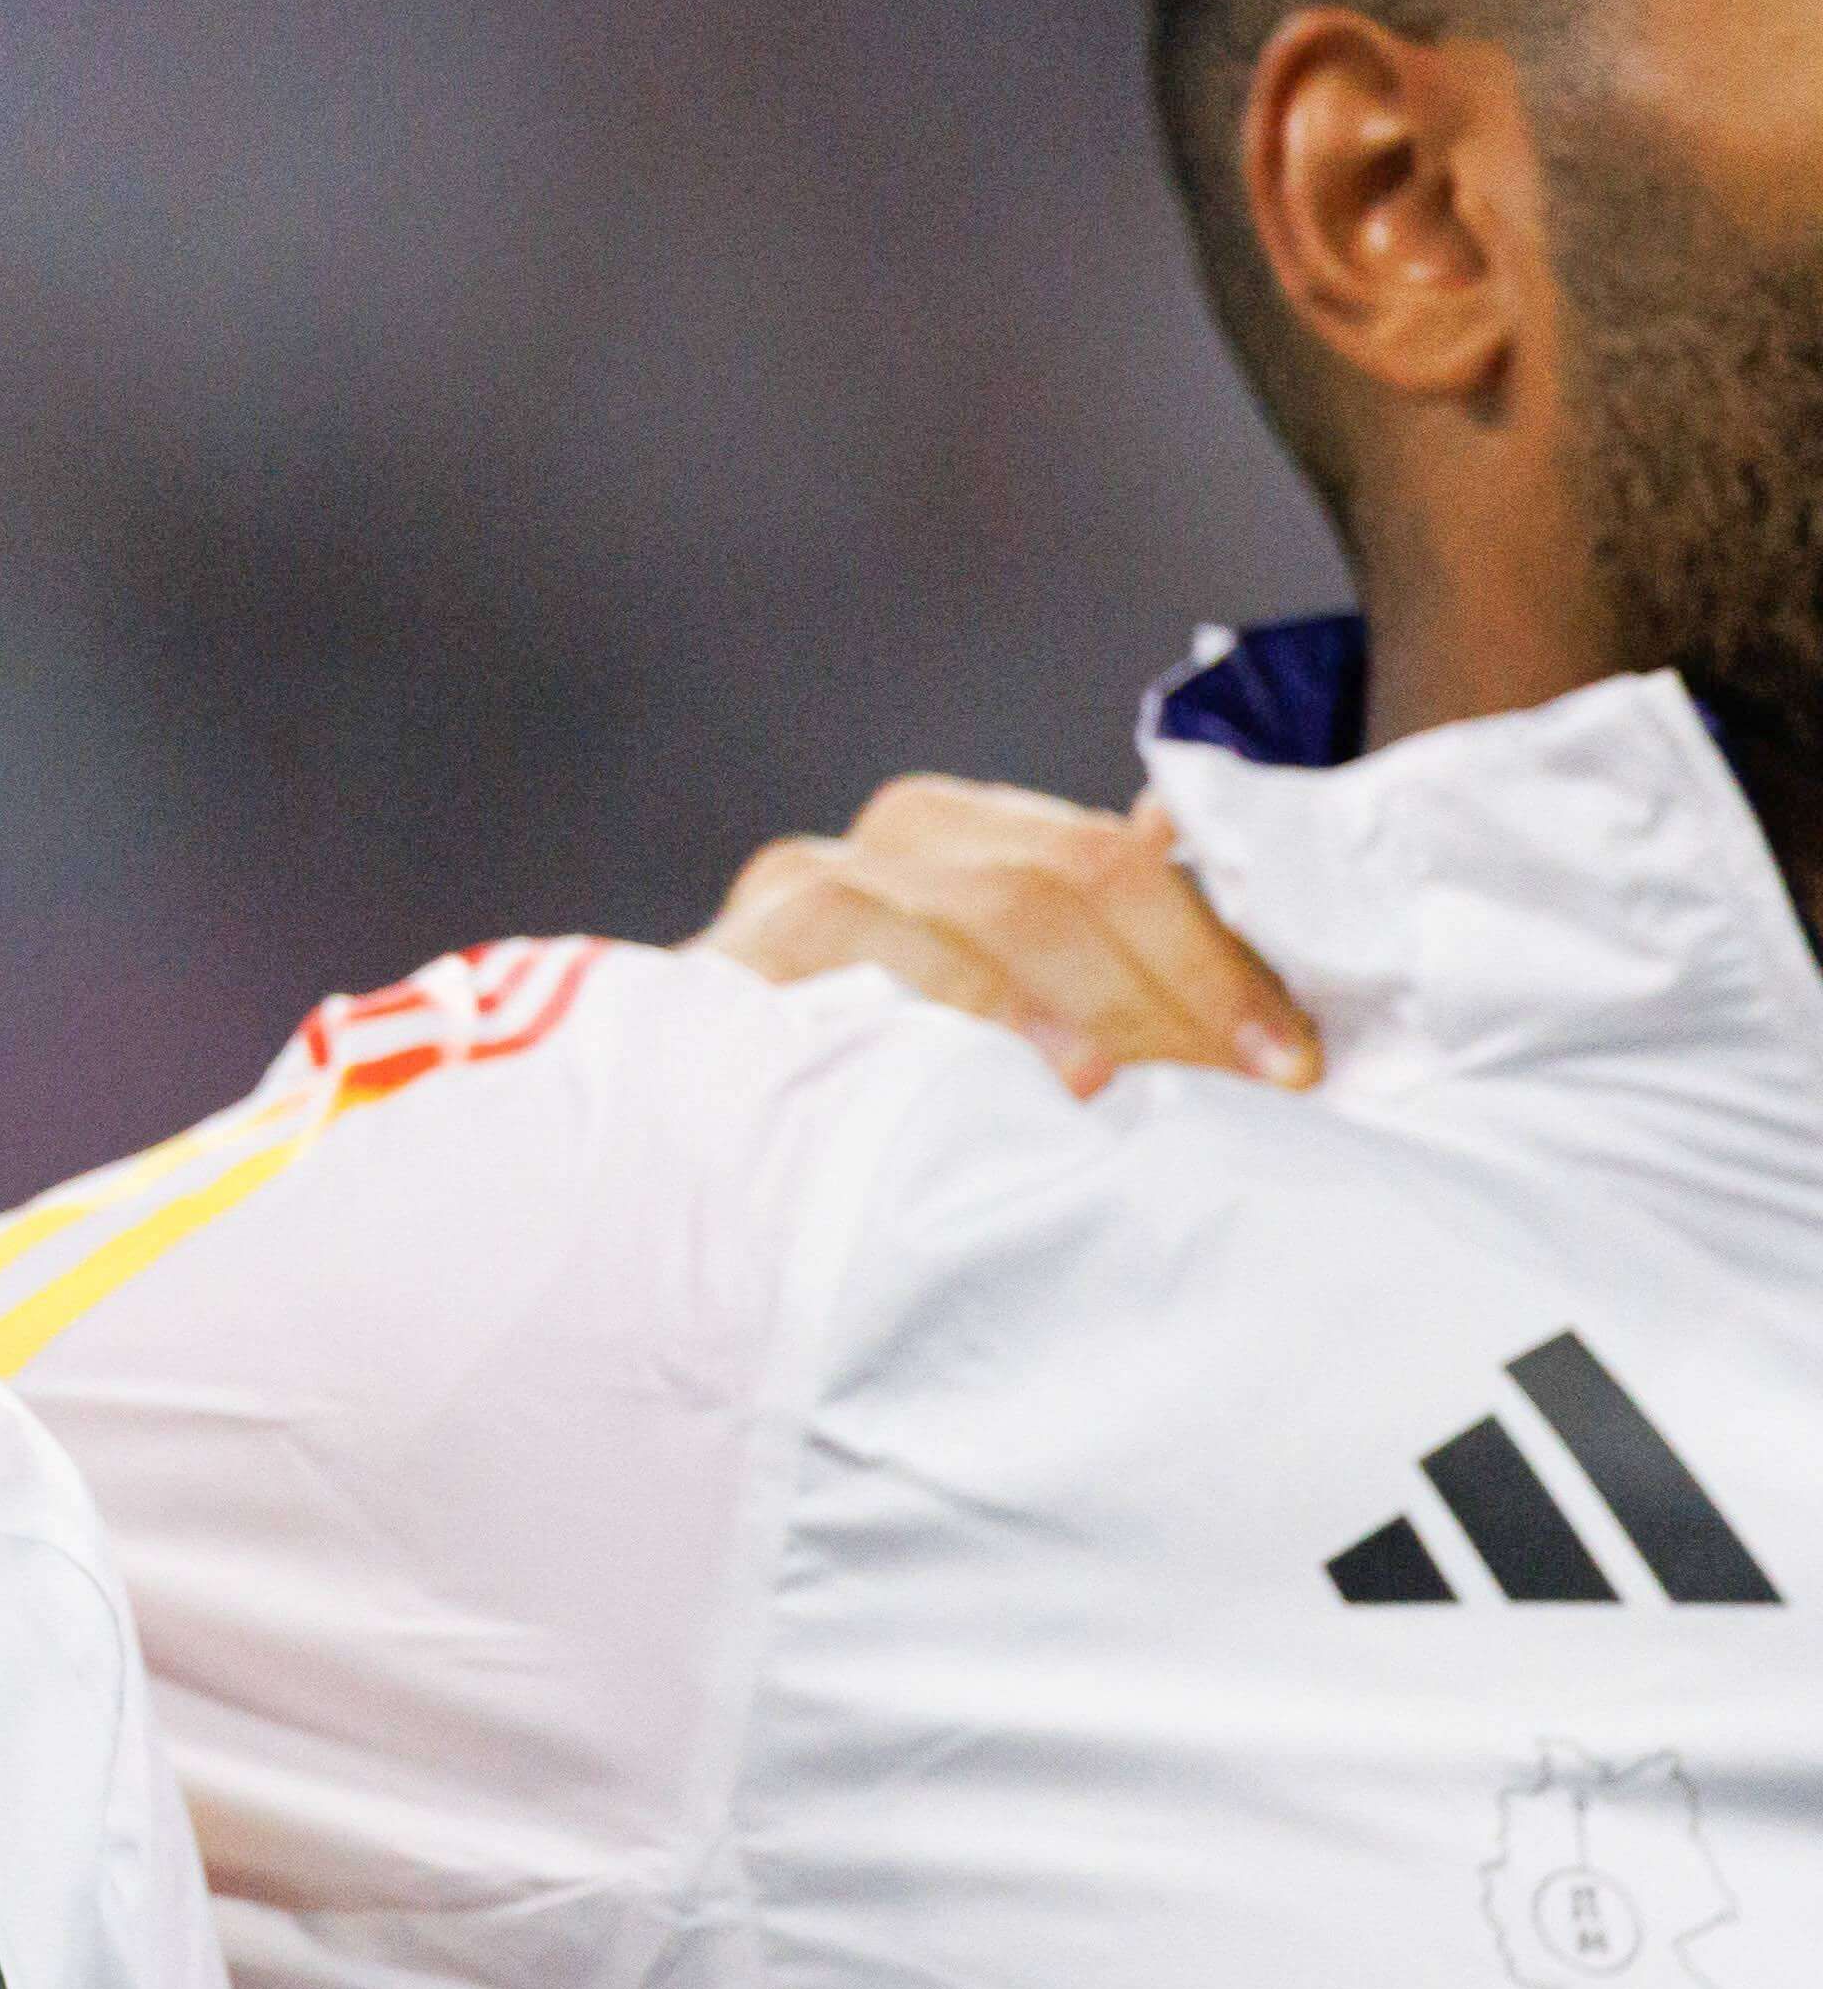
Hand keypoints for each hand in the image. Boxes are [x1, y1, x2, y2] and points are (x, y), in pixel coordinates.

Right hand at [700, 777, 1317, 1097]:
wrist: (699, 1155)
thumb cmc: (884, 1091)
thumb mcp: (1020, 1020)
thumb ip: (1111, 968)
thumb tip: (1257, 958)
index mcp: (978, 834)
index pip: (1118, 858)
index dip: (1216, 957)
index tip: (1290, 1063)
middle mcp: (896, 839)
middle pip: (1063, 877)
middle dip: (1167, 991)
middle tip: (1231, 1097)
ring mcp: (812, 887)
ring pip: (982, 908)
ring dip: (1083, 1007)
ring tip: (1136, 1096)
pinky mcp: (739, 951)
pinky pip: (859, 946)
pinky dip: (954, 1005)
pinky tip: (1011, 1080)